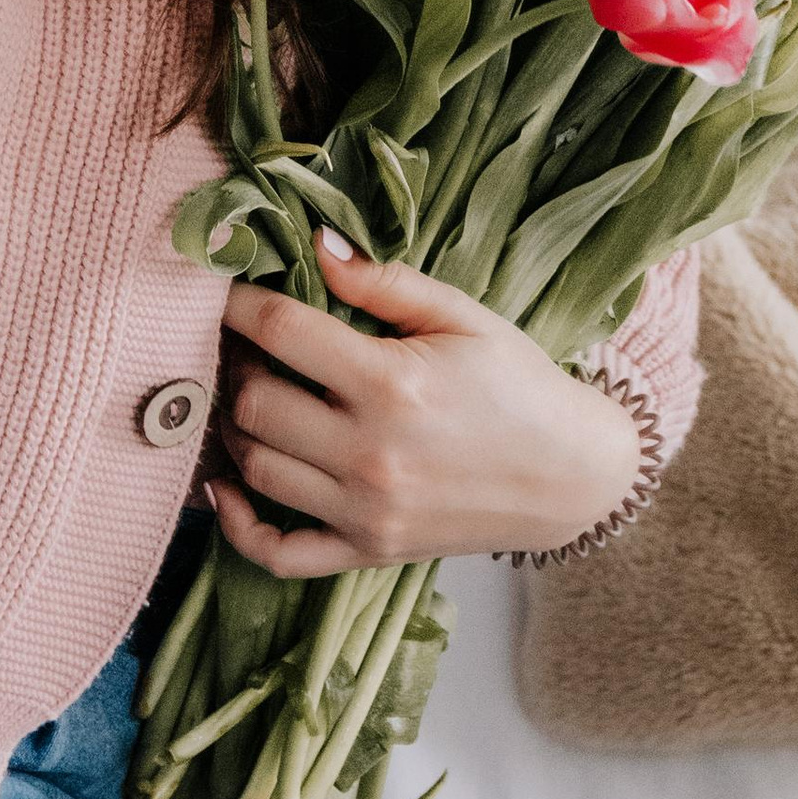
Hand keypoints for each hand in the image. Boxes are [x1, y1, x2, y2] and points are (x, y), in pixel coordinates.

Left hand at [212, 234, 646, 573]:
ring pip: (255, 468)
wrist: (574, 475)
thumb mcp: (465, 317)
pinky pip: (278, 553)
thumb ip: (386, 282)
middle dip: (237, 366)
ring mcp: (365, 511)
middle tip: (249, 348)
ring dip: (236, 429)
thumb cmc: (519, 386)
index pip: (281, 331)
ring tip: (252, 397)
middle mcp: (370, 453)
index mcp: (392, 383)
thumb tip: (316, 246)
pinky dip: (238, 524)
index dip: (238, 304)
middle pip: (254, 404)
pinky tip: (226, 485)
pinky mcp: (368, 551)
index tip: (223, 289)